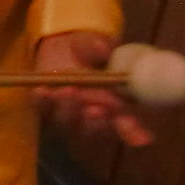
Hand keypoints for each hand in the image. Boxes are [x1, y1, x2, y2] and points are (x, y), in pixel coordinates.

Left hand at [34, 30, 151, 147]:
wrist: (62, 48)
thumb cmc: (91, 51)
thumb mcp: (97, 45)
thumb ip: (100, 48)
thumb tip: (101, 48)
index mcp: (117, 108)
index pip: (129, 127)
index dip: (135, 134)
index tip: (143, 139)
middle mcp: (93, 118)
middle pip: (97, 131)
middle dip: (98, 123)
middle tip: (97, 110)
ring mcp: (68, 116)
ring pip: (69, 122)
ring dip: (70, 109)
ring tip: (70, 91)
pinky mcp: (45, 108)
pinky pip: (43, 110)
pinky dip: (43, 101)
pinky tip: (42, 91)